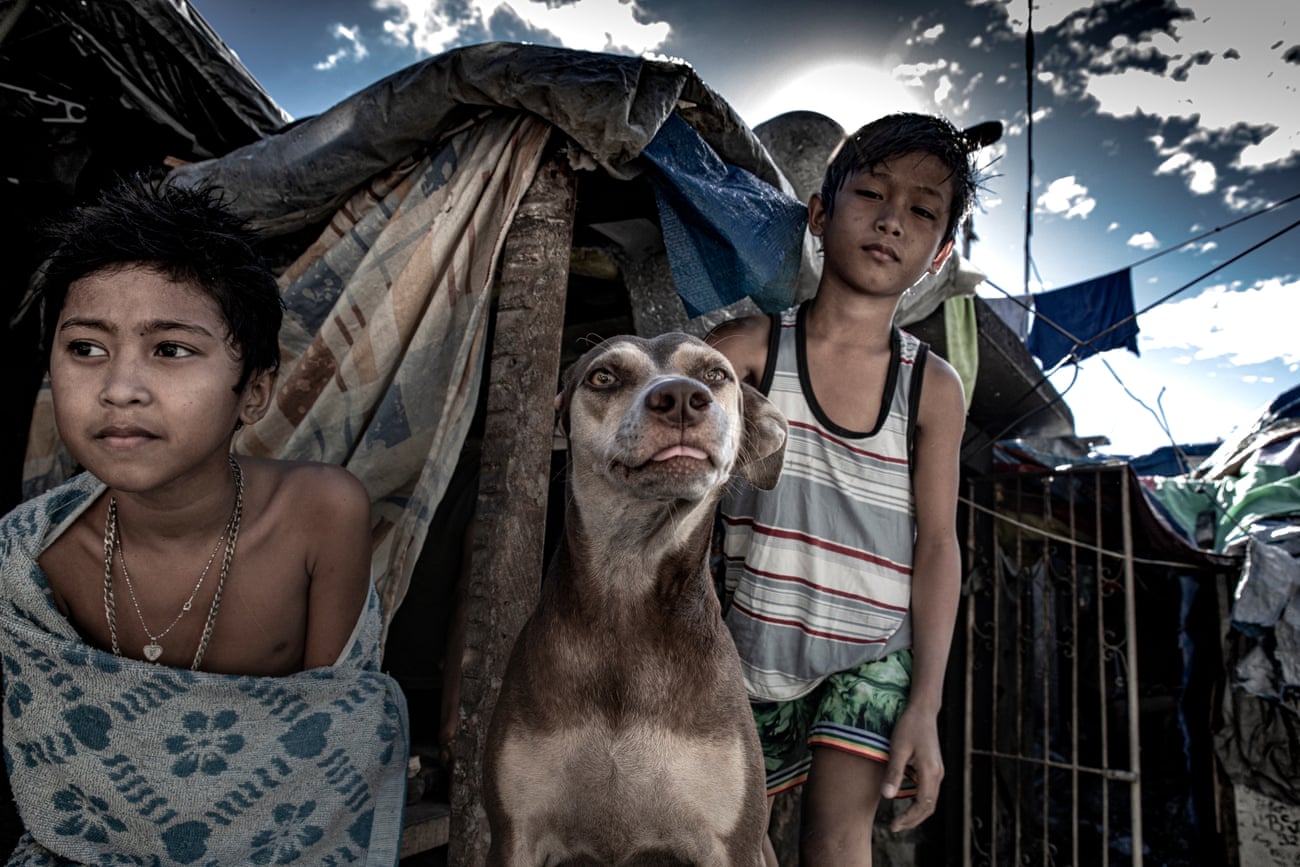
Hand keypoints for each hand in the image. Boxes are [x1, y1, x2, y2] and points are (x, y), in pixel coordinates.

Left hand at [880, 705, 942, 831]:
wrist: (923, 710)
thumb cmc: (908, 726)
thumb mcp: (897, 749)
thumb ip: (893, 773)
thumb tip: (886, 797)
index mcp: (930, 771)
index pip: (922, 805)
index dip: (908, 818)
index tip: (893, 826)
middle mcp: (938, 774)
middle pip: (929, 807)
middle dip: (913, 820)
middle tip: (895, 827)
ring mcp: (938, 771)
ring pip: (931, 800)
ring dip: (917, 813)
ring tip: (900, 819)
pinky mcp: (934, 767)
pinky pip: (929, 791)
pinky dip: (919, 802)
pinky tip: (905, 801)